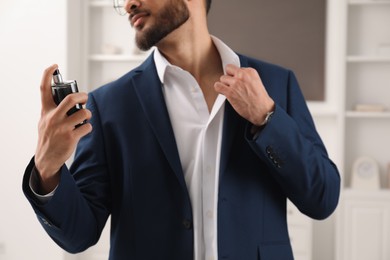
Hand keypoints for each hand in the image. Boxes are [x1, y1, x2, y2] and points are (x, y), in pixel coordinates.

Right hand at [34, 64, 91, 192]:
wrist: (46, 159)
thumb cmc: (48, 137)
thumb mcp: (45, 121)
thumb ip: (54, 110)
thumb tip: (71, 99)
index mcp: (45, 111)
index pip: (43, 89)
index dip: (47, 74)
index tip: (54, 66)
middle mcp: (52, 117)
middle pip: (70, 98)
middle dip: (82, 95)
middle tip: (85, 97)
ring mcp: (62, 127)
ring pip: (83, 113)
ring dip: (88, 114)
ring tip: (85, 117)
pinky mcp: (71, 137)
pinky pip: (87, 127)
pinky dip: (88, 127)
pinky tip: (83, 130)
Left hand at [214, 64, 274, 125]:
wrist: (262, 110)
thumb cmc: (260, 99)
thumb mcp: (256, 82)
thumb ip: (246, 77)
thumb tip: (236, 77)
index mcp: (250, 72)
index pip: (236, 68)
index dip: (235, 75)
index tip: (237, 80)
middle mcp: (242, 75)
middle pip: (228, 70)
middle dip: (229, 77)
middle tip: (232, 84)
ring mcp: (235, 83)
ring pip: (222, 78)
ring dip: (224, 84)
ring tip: (229, 90)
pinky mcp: (230, 92)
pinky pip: (217, 86)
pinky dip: (219, 89)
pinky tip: (223, 92)